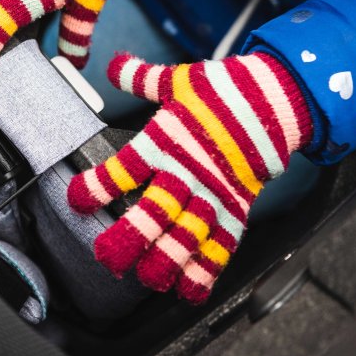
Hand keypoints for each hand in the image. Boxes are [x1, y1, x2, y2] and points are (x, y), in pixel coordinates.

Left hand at [67, 52, 312, 301]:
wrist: (277, 99)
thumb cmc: (223, 90)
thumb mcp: (177, 79)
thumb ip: (141, 78)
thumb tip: (115, 65)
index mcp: (165, 139)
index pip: (124, 167)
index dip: (98, 185)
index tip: (77, 199)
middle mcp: (187, 170)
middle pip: (154, 211)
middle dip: (129, 238)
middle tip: (108, 258)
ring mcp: (214, 192)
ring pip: (186, 235)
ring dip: (166, 260)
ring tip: (148, 281)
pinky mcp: (237, 206)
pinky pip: (222, 243)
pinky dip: (208, 269)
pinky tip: (191, 290)